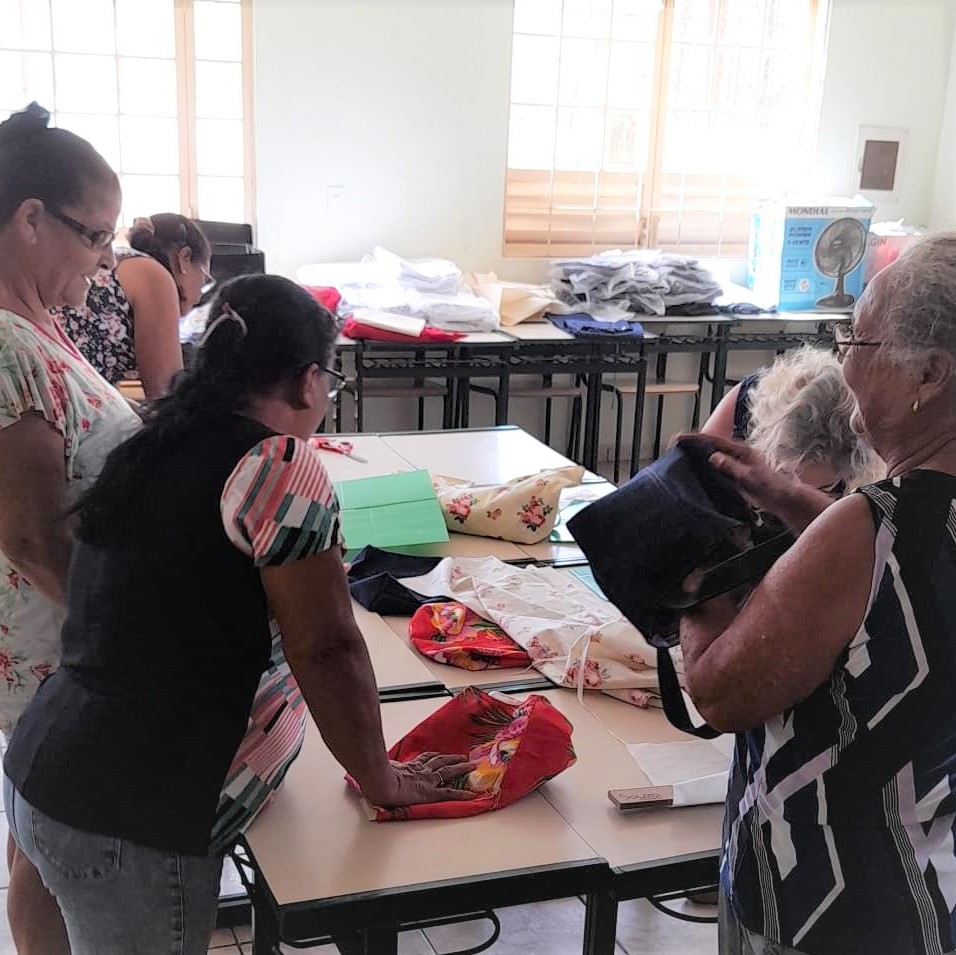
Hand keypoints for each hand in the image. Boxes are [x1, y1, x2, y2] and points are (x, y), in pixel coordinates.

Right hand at [369, 753, 477, 805]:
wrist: (381, 783)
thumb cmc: (378, 778)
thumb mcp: (380, 769)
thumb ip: (380, 767)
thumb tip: (370, 765)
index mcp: (410, 767)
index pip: (425, 759)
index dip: (434, 757)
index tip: (440, 755)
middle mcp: (421, 772)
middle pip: (440, 761)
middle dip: (452, 758)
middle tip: (463, 757)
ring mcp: (427, 781)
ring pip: (448, 772)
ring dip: (460, 768)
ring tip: (470, 765)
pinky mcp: (431, 793)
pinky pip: (449, 793)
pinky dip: (461, 794)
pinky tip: (471, 794)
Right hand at [674, 433, 795, 515]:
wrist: (781, 498)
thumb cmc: (769, 486)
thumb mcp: (749, 476)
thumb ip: (730, 466)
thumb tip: (712, 457)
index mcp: (740, 450)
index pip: (713, 441)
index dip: (695, 439)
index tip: (679, 438)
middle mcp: (736, 453)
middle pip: (710, 445)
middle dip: (692, 443)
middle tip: (674, 444)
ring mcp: (735, 462)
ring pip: (711, 454)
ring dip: (696, 453)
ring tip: (679, 455)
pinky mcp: (734, 473)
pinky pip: (715, 466)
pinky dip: (703, 464)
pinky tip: (694, 469)